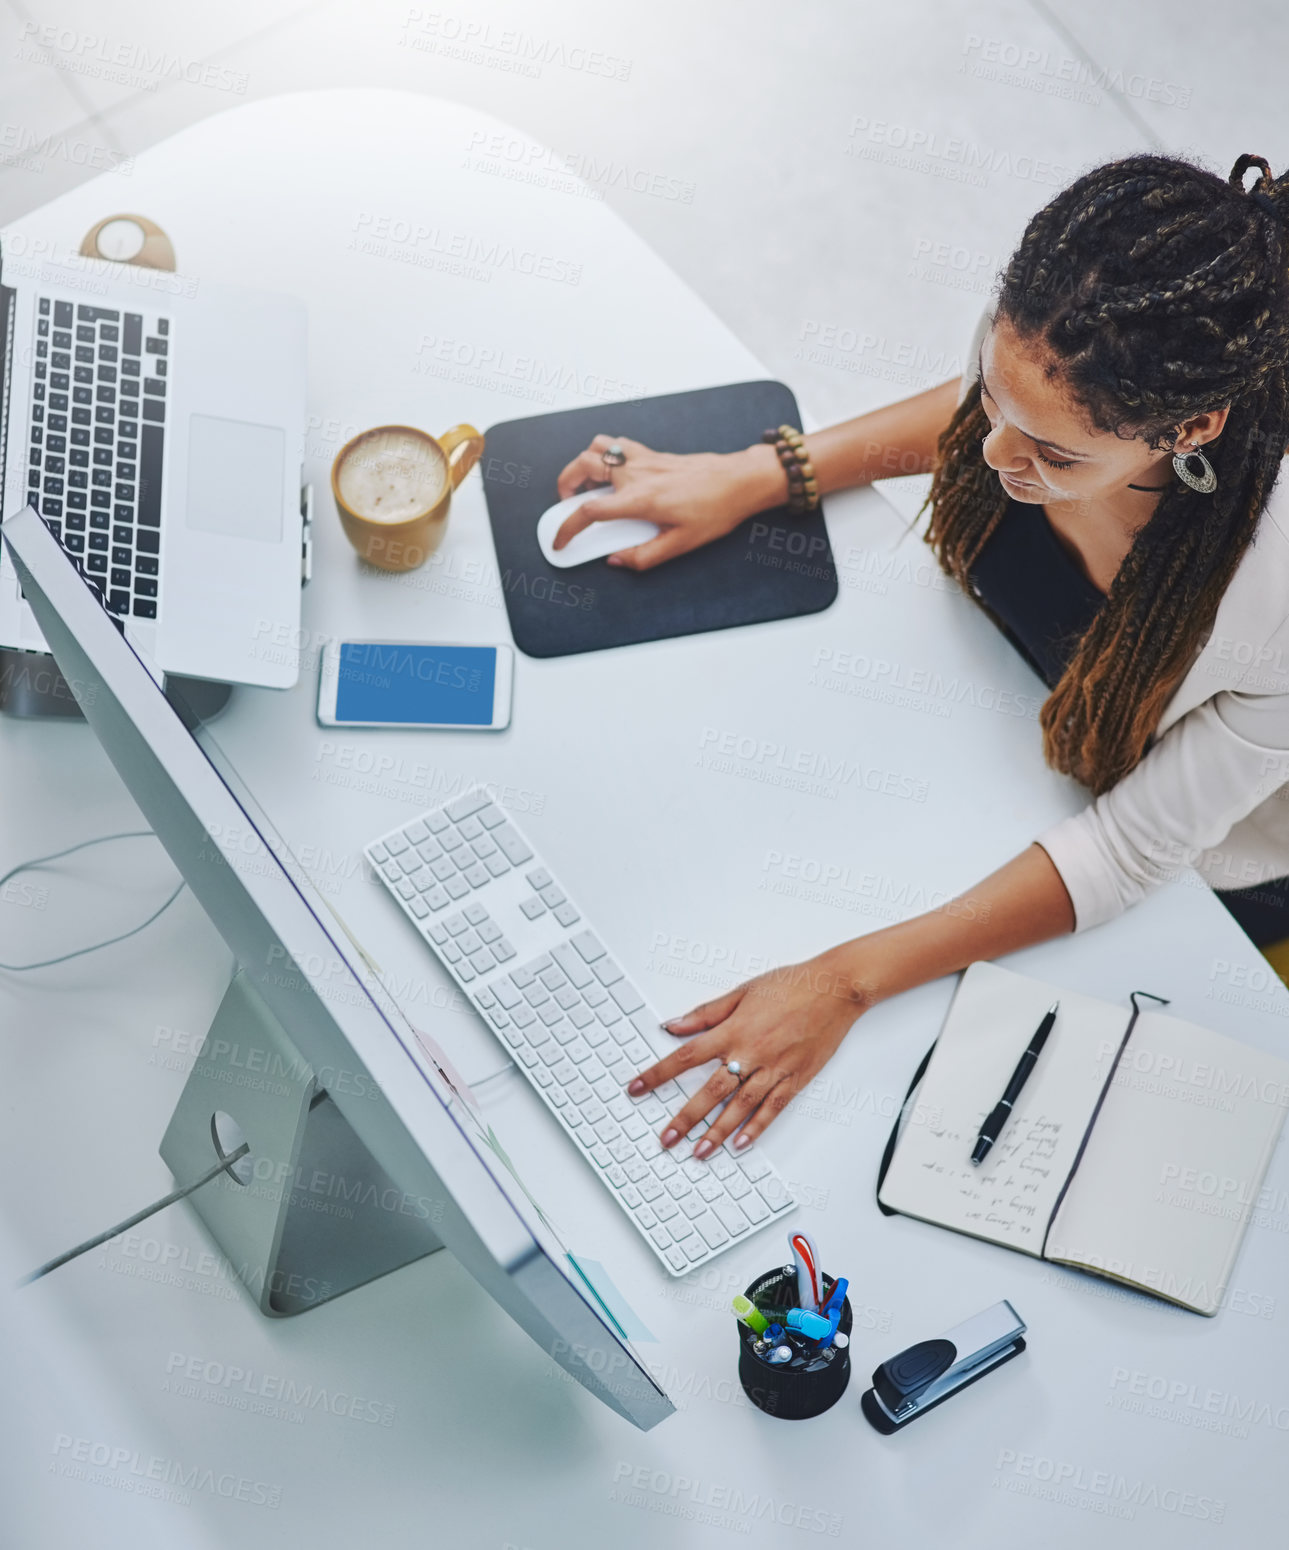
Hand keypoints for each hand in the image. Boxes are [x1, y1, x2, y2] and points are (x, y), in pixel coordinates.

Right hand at [552, 434, 782, 569]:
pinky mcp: (652, 453)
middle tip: (567, 503)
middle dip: (565, 484)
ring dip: (583, 463)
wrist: (739, 481)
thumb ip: (644, 556)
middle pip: (582, 464)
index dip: (568, 528)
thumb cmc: (715, 510)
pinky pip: (617, 444)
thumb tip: (617, 560)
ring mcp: (643, 458)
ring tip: (587, 485)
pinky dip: (605, 454)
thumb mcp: (681, 544)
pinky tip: (614, 474)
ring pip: (597, 446)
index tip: (560, 541)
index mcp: (639, 499)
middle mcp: (636, 473)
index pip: (589, 511)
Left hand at [625, 953, 869, 1156]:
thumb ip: (706, 1013)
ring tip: (699, 1153)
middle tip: (666, 1139)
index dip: (657, 1074)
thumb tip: (673, 1026)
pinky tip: (741, 1144)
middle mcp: (751, 1053)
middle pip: (710, 1090)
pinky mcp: (795, 1078)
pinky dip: (757, 1128)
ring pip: (740, 1106)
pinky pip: (773, 1108)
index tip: (636, 1088)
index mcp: (734, 1030)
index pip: (685, 1056)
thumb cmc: (791, 985)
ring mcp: (774, 1069)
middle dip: (685, 1118)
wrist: (835, 990)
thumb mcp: (742, 992)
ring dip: (717, 1132)